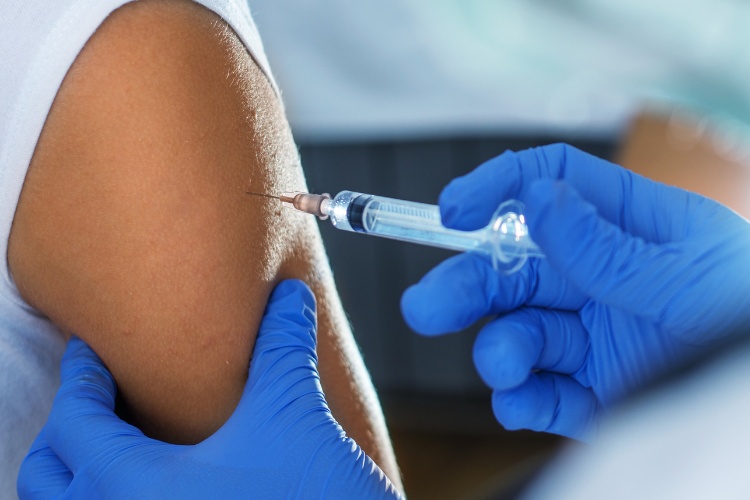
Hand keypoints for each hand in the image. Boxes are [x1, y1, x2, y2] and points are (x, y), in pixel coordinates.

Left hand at [18, 280, 400, 498]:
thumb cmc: (313, 498)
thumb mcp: (294, 413)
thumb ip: (284, 345)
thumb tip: (291, 295)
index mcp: (141, 487)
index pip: (76, 422)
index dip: (81, 373)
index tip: (89, 347)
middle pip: (49, 477)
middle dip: (68, 429)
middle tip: (100, 394)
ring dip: (83, 471)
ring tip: (121, 438)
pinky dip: (113, 495)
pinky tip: (158, 477)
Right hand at [401, 143, 749, 439]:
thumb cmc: (749, 323)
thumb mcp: (685, 278)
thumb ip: (605, 247)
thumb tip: (538, 196)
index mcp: (634, 228)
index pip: (555, 186)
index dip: (499, 188)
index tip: (452, 211)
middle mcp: (606, 278)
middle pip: (517, 268)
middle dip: (468, 287)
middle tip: (424, 308)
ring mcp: (598, 337)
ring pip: (523, 333)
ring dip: (501, 350)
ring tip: (503, 368)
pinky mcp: (595, 392)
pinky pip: (544, 392)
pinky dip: (523, 399)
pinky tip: (519, 403)